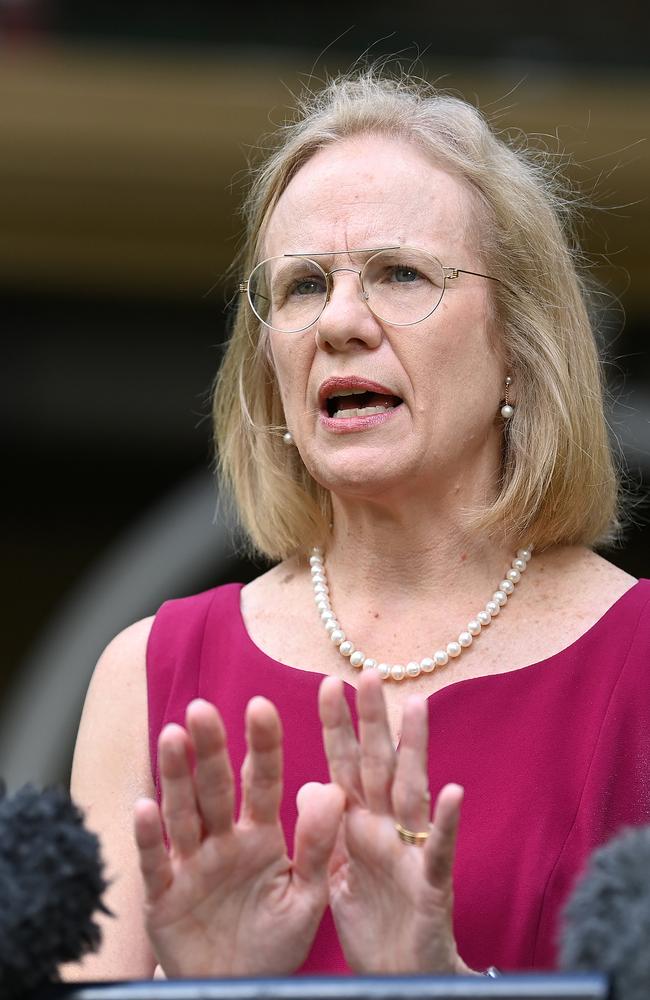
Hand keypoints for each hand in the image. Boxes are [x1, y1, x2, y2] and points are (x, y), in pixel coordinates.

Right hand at [134, 697, 343, 976]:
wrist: (238, 990)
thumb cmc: (275, 939)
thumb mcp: (307, 896)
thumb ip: (318, 846)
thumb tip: (334, 788)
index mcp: (262, 833)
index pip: (263, 781)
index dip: (262, 745)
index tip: (260, 706)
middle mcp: (223, 839)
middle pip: (216, 787)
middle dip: (209, 749)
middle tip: (202, 709)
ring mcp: (191, 864)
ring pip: (183, 813)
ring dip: (176, 777)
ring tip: (172, 737)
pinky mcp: (163, 895)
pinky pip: (156, 862)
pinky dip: (149, 836)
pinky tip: (144, 806)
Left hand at [319, 672, 473, 974]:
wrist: (398, 980)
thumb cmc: (371, 925)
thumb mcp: (334, 875)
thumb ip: (324, 829)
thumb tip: (309, 782)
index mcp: (358, 826)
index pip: (345, 766)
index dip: (336, 727)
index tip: (329, 684)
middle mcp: (385, 830)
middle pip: (378, 766)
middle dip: (372, 721)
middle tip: (368, 672)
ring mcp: (410, 854)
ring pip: (412, 793)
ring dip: (414, 750)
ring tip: (415, 706)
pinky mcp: (430, 888)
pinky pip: (438, 852)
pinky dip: (446, 824)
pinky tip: (451, 792)